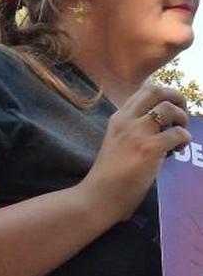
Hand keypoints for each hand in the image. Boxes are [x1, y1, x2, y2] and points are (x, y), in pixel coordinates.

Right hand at [78, 84, 190, 220]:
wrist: (98, 195)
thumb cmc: (109, 175)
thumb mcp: (117, 143)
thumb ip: (133, 131)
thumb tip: (162, 128)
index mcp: (118, 118)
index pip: (143, 90)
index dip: (163, 96)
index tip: (170, 114)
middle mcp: (126, 120)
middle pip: (155, 89)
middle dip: (176, 98)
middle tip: (181, 117)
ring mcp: (136, 133)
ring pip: (168, 107)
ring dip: (182, 119)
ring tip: (180, 135)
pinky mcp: (148, 149)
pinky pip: (178, 133)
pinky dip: (184, 139)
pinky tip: (177, 151)